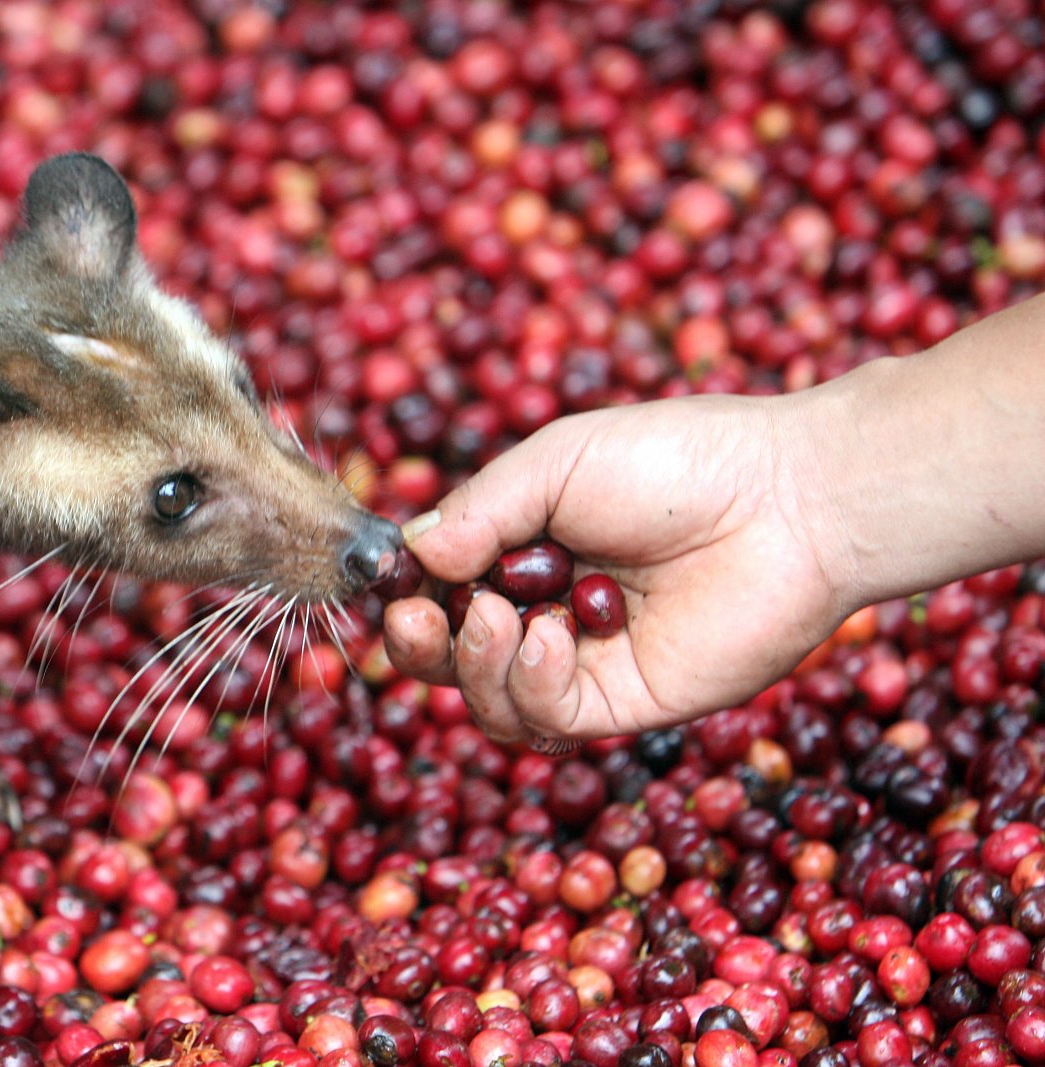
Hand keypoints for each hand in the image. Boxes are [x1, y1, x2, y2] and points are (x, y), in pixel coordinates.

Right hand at [383, 393, 851, 744]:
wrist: (788, 501)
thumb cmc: (678, 462)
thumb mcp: (556, 464)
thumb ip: (478, 512)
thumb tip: (410, 558)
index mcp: (524, 547)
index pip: (440, 588)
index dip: (406, 595)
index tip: (391, 584)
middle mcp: (545, 608)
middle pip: (449, 655)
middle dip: (417, 644)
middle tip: (417, 620)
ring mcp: (583, 661)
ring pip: (488, 697)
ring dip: (474, 663)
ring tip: (501, 618)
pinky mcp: (624, 703)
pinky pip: (547, 716)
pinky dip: (530, 681)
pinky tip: (549, 636)